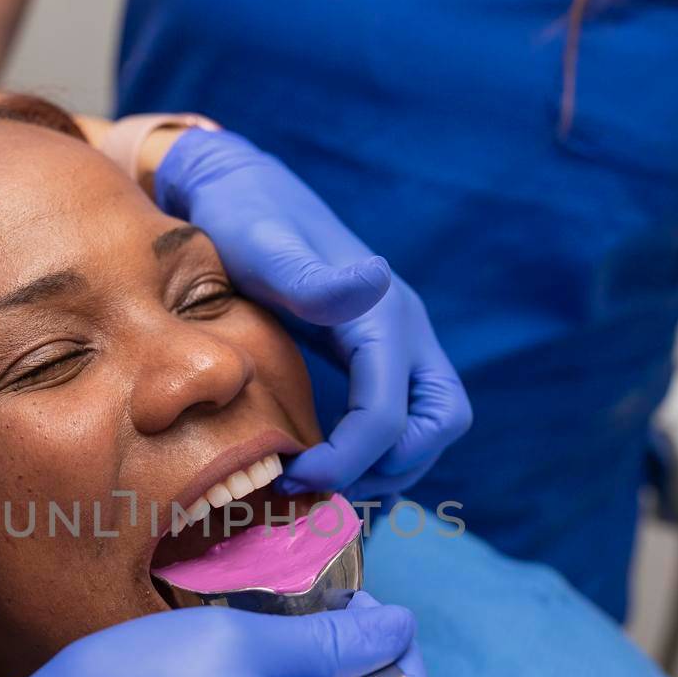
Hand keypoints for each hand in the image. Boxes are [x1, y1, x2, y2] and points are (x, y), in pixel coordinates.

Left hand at [154, 129, 470, 497]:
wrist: (239, 187)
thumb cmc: (241, 218)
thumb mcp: (262, 244)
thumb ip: (310, 277)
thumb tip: (373, 283)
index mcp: (383, 314)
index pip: (389, 415)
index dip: (348, 461)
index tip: (291, 479)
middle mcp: (406, 329)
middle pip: (438, 423)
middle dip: (388, 468)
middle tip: (320, 489)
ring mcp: (400, 342)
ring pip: (432, 426)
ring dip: (391, 467)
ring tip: (325, 486)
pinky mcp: (381, 353)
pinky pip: (407, 415)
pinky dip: (382, 452)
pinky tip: (331, 467)